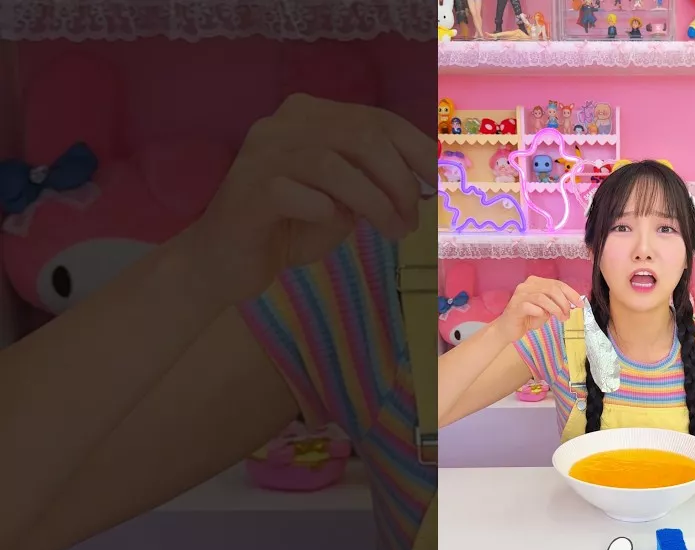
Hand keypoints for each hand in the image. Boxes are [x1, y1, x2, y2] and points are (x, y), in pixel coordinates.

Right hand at [187, 94, 435, 304]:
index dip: (416, 150)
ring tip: (392, 231)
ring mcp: (262, 154)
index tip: (437, 183)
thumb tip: (423, 181)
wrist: (229, 261)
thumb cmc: (292, 227)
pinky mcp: (248, 190)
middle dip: (398, 180)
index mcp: (311, 115)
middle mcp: (283, 124)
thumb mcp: (345, 198)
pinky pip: (297, 193)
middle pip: (361, 136)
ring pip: (333, 164)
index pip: (377, 119)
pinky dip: (324, 210)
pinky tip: (333, 223)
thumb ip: (375, 180)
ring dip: (374, 202)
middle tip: (410, 220)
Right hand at [493, 276, 581, 342]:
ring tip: (561, 318)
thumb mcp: (546, 310)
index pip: (557, 283)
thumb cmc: (527, 318)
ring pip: (542, 297)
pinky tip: (543, 317)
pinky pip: (530, 306)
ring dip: (555, 308)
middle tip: (568, 314)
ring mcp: (520, 295)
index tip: (580, 304)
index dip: (571, 293)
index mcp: (535, 282)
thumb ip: (556, 304)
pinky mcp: (515, 307)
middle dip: (564, 302)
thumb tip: (572, 304)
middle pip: (551, 289)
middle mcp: (526, 285)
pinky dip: (540, 312)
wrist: (508, 329)